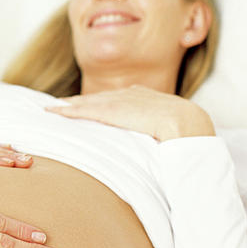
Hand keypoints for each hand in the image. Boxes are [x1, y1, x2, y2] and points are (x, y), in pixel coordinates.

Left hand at [45, 84, 214, 140]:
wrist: (194, 132)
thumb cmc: (190, 142)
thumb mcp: (172, 136)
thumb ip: (158, 136)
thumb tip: (155, 151)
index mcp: (154, 101)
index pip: (122, 100)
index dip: (102, 103)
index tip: (87, 105)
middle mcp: (139, 96)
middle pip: (104, 98)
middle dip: (82, 101)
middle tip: (60, 105)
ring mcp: (130, 101)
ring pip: (94, 102)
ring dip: (71, 106)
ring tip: (52, 109)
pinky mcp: (118, 110)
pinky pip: (90, 109)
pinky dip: (72, 110)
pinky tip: (57, 111)